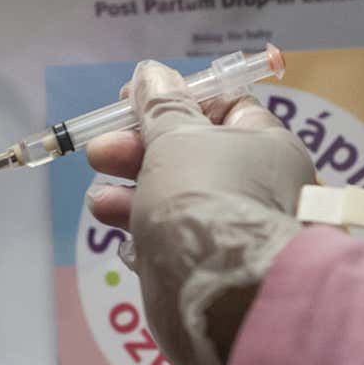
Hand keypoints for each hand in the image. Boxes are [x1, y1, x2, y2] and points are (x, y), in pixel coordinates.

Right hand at [86, 61, 314, 364]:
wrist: (217, 291)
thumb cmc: (203, 197)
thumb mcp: (177, 139)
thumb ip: (161, 107)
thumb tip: (151, 73)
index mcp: (264, 144)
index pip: (222, 108)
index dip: (174, 100)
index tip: (131, 102)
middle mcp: (252, 183)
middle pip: (186, 152)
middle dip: (136, 149)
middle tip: (99, 152)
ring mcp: (227, 224)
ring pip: (170, 195)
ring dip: (128, 192)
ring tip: (99, 199)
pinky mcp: (202, 260)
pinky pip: (166, 233)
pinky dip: (139, 228)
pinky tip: (116, 232)